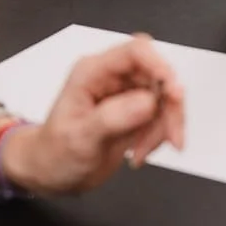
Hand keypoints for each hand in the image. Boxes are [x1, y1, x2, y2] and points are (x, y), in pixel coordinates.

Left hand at [0, 36, 185, 195]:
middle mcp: (112, 78)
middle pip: (157, 75)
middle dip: (169, 106)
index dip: (159, 66)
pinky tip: (139, 154)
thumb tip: (147, 102)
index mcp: (93, 71)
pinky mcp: (135, 113)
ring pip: (164, 98)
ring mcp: (125, 95)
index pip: (135, 52)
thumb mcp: (80, 137)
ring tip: (142, 152)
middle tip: (172, 135)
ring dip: (164, 127)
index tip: (173, 92)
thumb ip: (113, 117)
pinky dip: (159, 137)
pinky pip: (161, 117)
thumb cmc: (54, 152)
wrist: (51, 173)